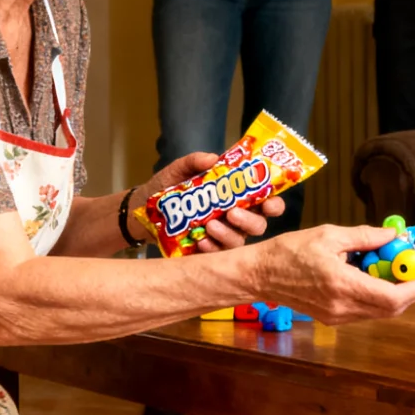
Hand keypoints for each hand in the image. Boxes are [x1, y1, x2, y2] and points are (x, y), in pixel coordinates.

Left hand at [140, 153, 284, 252]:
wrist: (141, 211)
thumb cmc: (167, 188)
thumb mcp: (179, 170)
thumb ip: (195, 162)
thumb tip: (213, 158)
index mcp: (236, 197)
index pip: (265, 201)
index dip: (273, 203)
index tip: (268, 202)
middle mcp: (234, 218)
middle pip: (259, 225)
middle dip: (251, 220)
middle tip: (233, 213)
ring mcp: (222, 237)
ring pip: (240, 242)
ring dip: (229, 234)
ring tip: (211, 226)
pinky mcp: (206, 252)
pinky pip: (218, 256)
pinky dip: (212, 249)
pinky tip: (200, 241)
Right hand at [250, 225, 414, 323]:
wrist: (260, 275)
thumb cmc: (290, 251)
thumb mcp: (329, 234)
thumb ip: (365, 237)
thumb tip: (394, 236)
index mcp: (342, 285)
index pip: (391, 297)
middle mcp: (342, 307)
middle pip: (391, 309)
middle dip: (411, 291)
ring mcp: (337, 317)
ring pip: (379, 312)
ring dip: (395, 294)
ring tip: (398, 269)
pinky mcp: (332, 319)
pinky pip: (365, 311)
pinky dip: (378, 296)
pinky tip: (374, 276)